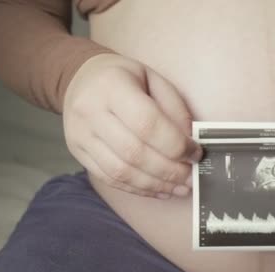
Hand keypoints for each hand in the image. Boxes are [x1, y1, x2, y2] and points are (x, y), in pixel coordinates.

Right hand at [63, 53, 202, 198]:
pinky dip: (139, 189)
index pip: (147, 123)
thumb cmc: (124, 78)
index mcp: (112, 86)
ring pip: (121, 172)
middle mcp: (90, 112)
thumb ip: (174, 108)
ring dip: (156, 185)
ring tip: (180, 188)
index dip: (175, 144)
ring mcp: (80, 135)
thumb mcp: (153, 79)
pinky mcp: (78, 153)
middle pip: (134, 152)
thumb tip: (190, 142)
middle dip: (169, 170)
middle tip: (191, 177)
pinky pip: (110, 178)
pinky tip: (160, 190)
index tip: (195, 154)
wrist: (81, 80)